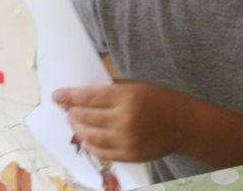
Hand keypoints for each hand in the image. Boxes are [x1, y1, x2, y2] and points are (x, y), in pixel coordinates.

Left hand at [53, 80, 193, 161]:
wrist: (185, 125)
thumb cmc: (161, 100)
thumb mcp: (137, 86)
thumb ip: (111, 89)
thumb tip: (83, 93)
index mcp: (127, 97)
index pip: (89, 97)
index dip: (70, 96)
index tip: (57, 95)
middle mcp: (125, 120)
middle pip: (86, 117)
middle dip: (71, 112)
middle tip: (64, 108)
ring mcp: (126, 141)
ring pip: (90, 136)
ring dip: (77, 129)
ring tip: (73, 122)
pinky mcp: (129, 156)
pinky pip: (101, 152)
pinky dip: (89, 144)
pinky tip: (85, 138)